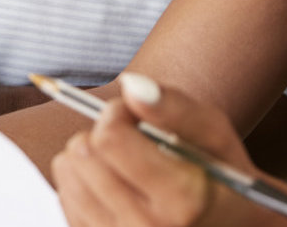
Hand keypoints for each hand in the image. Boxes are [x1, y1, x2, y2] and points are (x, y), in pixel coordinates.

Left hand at [51, 73, 277, 226]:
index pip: (110, 138)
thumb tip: (130, 88)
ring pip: (67, 172)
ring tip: (123, 161)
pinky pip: (65, 196)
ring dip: (88, 155)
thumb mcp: (215, 134)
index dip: (117, 113)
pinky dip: (83, 181)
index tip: (135, 114)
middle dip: (102, 132)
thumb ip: (175, 107)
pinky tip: (114, 184)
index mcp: (183, 199)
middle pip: (82, 153)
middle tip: (132, 139)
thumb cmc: (221, 175)